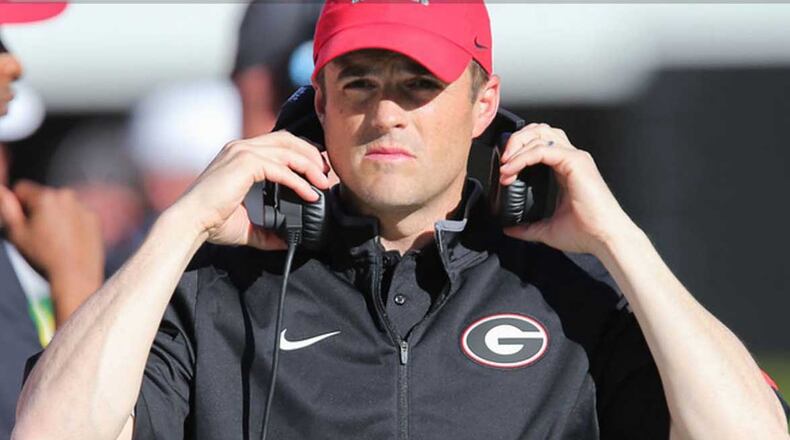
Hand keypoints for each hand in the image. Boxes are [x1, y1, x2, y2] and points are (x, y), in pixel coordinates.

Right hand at [0, 180, 103, 323]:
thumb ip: (7, 208)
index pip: (22, 189)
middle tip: (38, 234)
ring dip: (55, 216)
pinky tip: (68, 241)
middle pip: (43, 197)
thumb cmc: (43, 256)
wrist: (76, 275)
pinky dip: (71, 223)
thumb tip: (2, 191)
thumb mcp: (17, 233)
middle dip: (37, 210)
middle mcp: (67, 196)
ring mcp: (83, 207)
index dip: (17, 205)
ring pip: (61, 206)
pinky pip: (77, 215)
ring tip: (54, 240)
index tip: (21, 222)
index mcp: (46, 196)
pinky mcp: (94, 218)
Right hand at [171, 131, 331, 249]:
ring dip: (310, 165)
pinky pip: (281, 169)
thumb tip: (285, 240)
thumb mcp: (246, 224)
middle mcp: (241, 147)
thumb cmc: (212, 222)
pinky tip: (310, 194)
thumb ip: (266, 230)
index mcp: (240, 154)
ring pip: (288, 150)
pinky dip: (299, 181)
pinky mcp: (245, 163)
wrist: (190, 223)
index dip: (302, 152)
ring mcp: (242, 152)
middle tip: (326, 173)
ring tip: (323, 182)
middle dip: (311, 154)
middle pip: (287, 139)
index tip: (318, 169)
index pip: (278, 142)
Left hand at [498, 123, 636, 255]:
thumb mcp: (547, 229)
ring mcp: (575, 158)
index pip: (540, 143)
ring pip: (541, 134)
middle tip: (502, 160)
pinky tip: (511, 169)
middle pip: (540, 131)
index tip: (503, 171)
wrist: (605, 238)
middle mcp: (571, 158)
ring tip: (504, 164)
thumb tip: (510, 229)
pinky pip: (543, 150)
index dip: (518, 150)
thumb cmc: (587, 232)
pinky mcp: (575, 162)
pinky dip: (523, 156)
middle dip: (516, 140)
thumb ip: (527, 227)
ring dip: (517, 145)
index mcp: (566, 169)